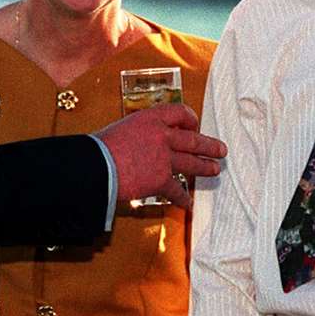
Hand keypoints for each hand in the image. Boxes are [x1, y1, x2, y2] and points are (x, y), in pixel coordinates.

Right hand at [96, 103, 225, 209]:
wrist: (94, 167)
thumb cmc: (99, 149)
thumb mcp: (121, 129)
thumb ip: (138, 134)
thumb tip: (142, 144)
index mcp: (150, 118)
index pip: (179, 112)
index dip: (190, 119)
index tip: (194, 125)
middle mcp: (162, 135)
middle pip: (193, 138)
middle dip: (209, 145)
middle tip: (220, 149)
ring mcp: (164, 158)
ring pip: (192, 162)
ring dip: (205, 166)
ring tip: (214, 169)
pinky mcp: (161, 179)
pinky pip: (177, 190)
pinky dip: (182, 198)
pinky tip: (187, 203)